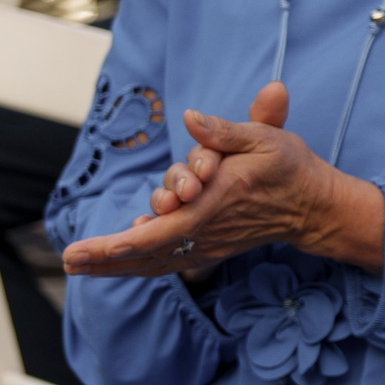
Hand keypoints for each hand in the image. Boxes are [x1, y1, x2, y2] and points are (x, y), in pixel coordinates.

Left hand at [62, 82, 384, 276]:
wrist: (315, 207)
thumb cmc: (290, 168)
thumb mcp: (265, 138)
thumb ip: (225, 129)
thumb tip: (190, 118)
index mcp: (216, 201)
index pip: (160, 230)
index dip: (119, 244)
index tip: (84, 250)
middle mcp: (207, 229)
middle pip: (148, 252)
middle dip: (105, 258)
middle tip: (69, 261)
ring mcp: (209, 244)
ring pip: (155, 261)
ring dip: (116, 265)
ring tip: (78, 266)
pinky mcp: (211, 248)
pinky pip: (169, 262)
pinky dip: (140, 264)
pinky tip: (116, 262)